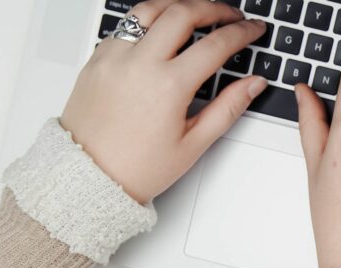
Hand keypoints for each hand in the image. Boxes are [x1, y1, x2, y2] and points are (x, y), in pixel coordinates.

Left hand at [61, 0, 268, 204]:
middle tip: (230, 15)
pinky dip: (148, 21)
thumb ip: (228, 107)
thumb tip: (253, 84)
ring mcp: (114, 57)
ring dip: (178, 5)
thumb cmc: (136, 167)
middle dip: (213, 8)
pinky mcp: (97, 59)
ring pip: (149, 9)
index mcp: (168, 86)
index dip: (241, 32)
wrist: (87, 176)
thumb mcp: (193, 143)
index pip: (215, 44)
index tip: (252, 29)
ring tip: (196, 12)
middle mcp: (139, 64)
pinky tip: (161, 32)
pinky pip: (125, 26)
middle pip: (182, 12)